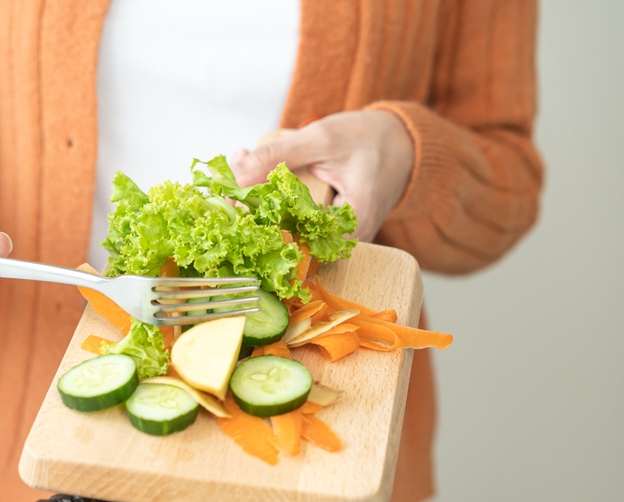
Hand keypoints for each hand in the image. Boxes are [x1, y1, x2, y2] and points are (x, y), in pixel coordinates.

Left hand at [231, 110, 413, 241]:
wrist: (401, 140)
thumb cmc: (369, 138)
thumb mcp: (321, 139)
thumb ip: (277, 156)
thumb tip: (233, 173)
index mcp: (350, 227)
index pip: (292, 241)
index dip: (255, 226)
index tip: (226, 206)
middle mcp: (343, 241)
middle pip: (285, 240)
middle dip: (250, 214)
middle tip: (221, 192)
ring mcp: (334, 237)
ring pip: (286, 230)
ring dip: (257, 207)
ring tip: (230, 185)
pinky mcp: (325, 228)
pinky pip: (292, 221)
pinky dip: (271, 202)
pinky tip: (250, 182)